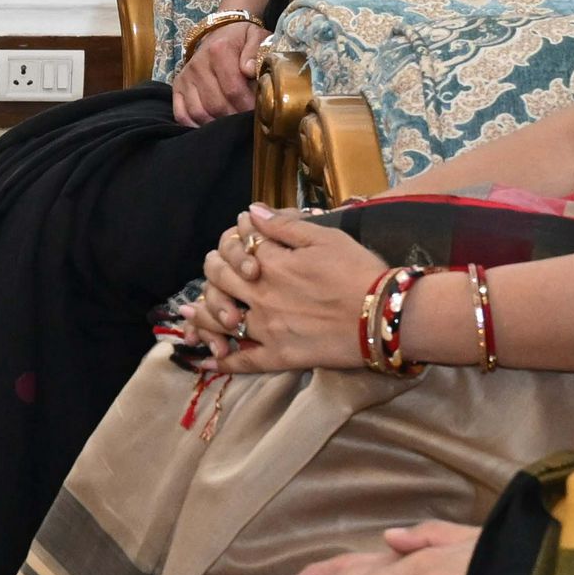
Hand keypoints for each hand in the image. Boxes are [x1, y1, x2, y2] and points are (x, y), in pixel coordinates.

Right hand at [170, 17, 263, 124]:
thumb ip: (256, 51)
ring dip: (217, 124)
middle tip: (247, 121)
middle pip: (217, 105)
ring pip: (199, 112)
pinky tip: (211, 126)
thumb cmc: (241, 41)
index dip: (247, 106)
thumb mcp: (255, 37)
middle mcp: (198, 64)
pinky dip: (195, 126)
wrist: (219, 35)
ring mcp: (185, 77)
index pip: (233, 89)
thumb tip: (249, 70)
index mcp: (219, 50)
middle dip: (235, 118)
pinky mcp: (177, 87)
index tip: (258, 113)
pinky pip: (181, 115)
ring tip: (232, 124)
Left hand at [182, 207, 388, 374]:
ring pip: (221, 321)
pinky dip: (220, 362)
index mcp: (271, 264)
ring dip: (201, 316)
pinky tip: (203, 360)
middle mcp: (260, 296)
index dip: (232, 243)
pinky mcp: (279, 356)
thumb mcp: (325, 237)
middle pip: (220, 281)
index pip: (234, 248)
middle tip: (217, 273)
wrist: (385, 315)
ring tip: (188, 316)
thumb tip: (250, 212)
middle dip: (214, 273)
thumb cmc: (359, 272)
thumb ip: (282, 225)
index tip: (239, 242)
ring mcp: (267, 328)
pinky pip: (242, 362)